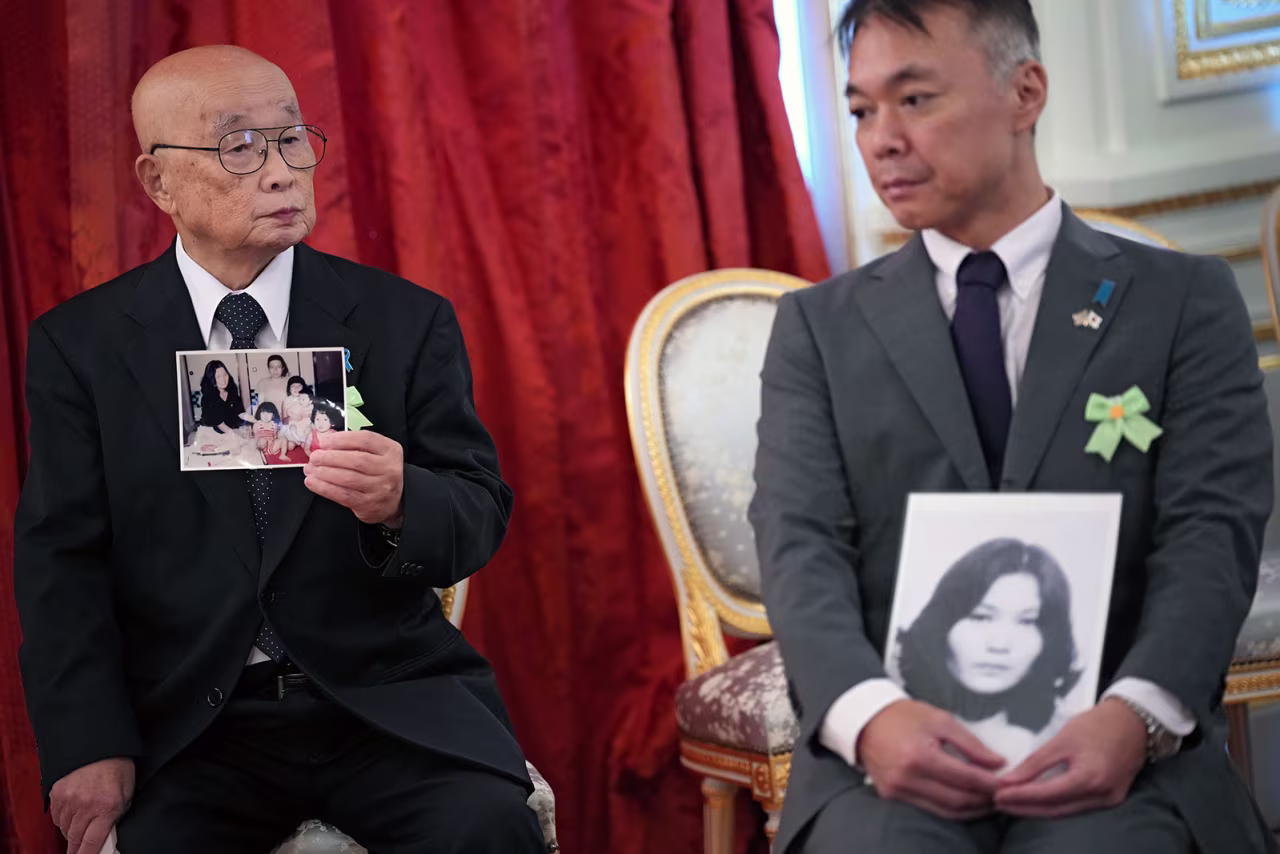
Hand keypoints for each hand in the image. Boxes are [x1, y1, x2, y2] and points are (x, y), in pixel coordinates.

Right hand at [49, 757, 133, 853]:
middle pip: (75, 839)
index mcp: (106, 806)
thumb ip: (115, 818)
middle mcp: (84, 806)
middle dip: (77, 848)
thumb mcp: (126, 794)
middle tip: (81, 850)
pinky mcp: (56, 794)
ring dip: (72, 832)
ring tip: (82, 824)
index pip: (92, 842)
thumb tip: (105, 837)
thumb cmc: (117, 768)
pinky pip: (56, 817)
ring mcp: (68, 800)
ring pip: (65, 829)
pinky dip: (64, 820)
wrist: (99, 744)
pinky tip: (74, 813)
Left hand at [303, 430, 403, 525]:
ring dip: (324, 473)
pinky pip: (343, 495)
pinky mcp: (368, 504)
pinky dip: (324, 488)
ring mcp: (380, 488)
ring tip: (311, 469)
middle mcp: (388, 469)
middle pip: (356, 460)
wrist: (395, 500)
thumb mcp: (376, 454)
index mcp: (390, 451)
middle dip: (330, 457)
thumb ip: (354, 446)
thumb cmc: (380, 473)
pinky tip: (313, 482)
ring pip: (348, 478)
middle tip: (315, 457)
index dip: (341, 439)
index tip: (324, 441)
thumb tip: (324, 442)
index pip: (365, 440)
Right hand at [859, 699, 1004, 819]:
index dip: (991, 783)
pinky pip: (930, 809)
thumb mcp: (940, 719)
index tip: (1009, 782)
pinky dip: (952, 808)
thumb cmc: (904, 716)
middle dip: (985, 800)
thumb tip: (998, 763)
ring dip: (972, 809)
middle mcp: (907, 778)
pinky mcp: (893, 797)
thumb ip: (971, 743)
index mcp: (920, 756)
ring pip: (946, 812)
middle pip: (958, 800)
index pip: (966, 778)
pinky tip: (966, 800)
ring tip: (989, 800)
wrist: (865, 721)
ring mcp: (898, 790)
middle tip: (1004, 794)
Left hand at [995, 698, 1145, 817]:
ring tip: (1012, 803)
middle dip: (1026, 807)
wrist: (1134, 722)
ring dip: (1038, 809)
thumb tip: (1010, 779)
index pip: (1048, 794)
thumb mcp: (1062, 739)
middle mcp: (1102, 795)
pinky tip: (1037, 801)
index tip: (997, 795)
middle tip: (999, 802)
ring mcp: (1109, 800)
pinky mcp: (1111, 798)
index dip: (1021, 796)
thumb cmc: (1098, 725)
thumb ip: (1036, 762)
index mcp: (1091, 778)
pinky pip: (1077, 807)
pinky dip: (1055, 805)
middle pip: (1056, 809)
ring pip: (1066, 811)